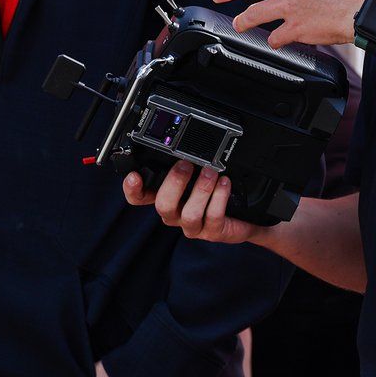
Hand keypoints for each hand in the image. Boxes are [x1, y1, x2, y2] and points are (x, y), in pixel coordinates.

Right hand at [125, 160, 260, 245]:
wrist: (242, 217)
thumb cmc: (215, 193)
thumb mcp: (198, 175)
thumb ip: (186, 163)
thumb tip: (183, 145)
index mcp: (167, 198)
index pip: (140, 198)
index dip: (132, 190)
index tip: (134, 176)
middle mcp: (176, 213)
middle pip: (162, 206)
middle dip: (174, 183)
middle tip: (187, 165)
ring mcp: (193, 226)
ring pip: (189, 214)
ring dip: (201, 190)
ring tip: (212, 173)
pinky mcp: (212, 231)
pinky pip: (213, 217)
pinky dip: (219, 198)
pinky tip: (225, 184)